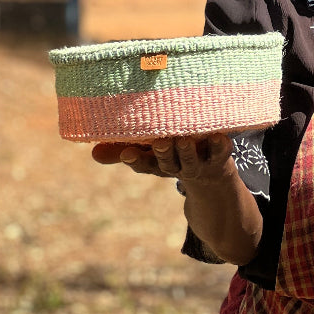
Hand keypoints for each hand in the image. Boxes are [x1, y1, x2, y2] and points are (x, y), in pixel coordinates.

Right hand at [91, 134, 234, 181]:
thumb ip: (122, 151)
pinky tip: (220, 137)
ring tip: (186, 139)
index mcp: (158, 164)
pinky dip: (220, 146)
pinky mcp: (219, 158)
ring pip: (192, 160)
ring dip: (188, 151)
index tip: (128, 152)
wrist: (212, 176)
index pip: (144, 165)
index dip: (136, 160)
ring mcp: (199, 163)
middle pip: (168, 162)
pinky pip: (220, 153)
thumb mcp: (149, 156)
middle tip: (161, 141)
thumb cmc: (174, 157)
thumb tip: (93, 153)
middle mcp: (177, 166)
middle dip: (164, 153)